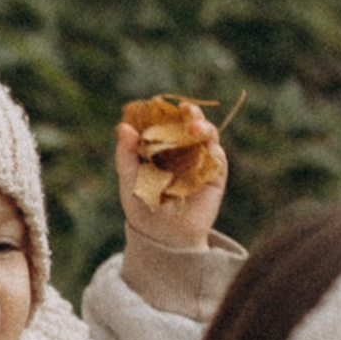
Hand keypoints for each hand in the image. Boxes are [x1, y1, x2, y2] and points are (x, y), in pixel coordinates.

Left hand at [115, 112, 228, 251]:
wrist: (162, 235)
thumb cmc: (142, 205)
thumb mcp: (129, 179)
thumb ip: (126, 154)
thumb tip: (123, 127)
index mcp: (161, 146)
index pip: (165, 121)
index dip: (163, 111)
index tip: (157, 104)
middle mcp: (182, 149)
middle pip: (189, 123)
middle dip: (189, 113)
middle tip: (185, 109)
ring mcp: (200, 160)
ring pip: (207, 135)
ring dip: (203, 127)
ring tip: (194, 126)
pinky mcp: (215, 174)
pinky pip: (217, 157)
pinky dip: (211, 149)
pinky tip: (204, 146)